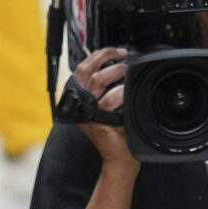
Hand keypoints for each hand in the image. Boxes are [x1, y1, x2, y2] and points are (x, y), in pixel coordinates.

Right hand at [72, 45, 134, 167]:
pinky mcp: (97, 121)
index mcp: (81, 97)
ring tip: (126, 70)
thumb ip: (109, 89)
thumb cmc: (118, 132)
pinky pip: (108, 100)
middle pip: (86, 70)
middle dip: (105, 57)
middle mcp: (80, 103)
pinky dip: (120, 92)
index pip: (83, 68)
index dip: (98, 55)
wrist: (119, 157)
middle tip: (123, 55)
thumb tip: (119, 66)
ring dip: (114, 71)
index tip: (116, 51)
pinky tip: (127, 89)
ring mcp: (87, 112)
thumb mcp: (110, 106)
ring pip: (97, 81)